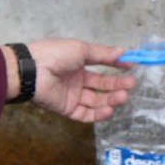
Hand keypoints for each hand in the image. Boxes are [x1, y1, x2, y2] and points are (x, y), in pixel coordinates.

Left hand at [3, 39, 133, 122]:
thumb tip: (123, 51)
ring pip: (96, 100)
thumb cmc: (56, 54)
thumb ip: (102, 53)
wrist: (33, 70)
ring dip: (111, 99)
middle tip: (131, 84)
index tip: (131, 67)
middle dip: (117, 85)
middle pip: (101, 85)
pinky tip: (109, 109)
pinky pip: (85, 114)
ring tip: (123, 96)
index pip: (101, 66)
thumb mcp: (81, 49)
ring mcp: (72, 95)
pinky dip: (98, 114)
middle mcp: (76, 80)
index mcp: (77, 63)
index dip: (116, 67)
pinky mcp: (67, 109)